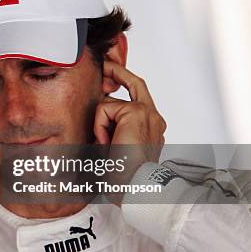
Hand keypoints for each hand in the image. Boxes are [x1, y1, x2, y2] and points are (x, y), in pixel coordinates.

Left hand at [93, 61, 166, 203]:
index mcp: (151, 127)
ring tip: (105, 146)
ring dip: (100, 124)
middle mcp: (154, 117)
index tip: (111, 72)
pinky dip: (98, 125)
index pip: (139, 96)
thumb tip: (96, 115)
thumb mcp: (115, 148)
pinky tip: (105, 143)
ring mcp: (148, 113)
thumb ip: (112, 129)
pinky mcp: (137, 112)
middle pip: (135, 82)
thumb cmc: (123, 176)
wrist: (134, 186)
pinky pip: (104, 109)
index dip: (125, 81)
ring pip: (110, 104)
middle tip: (104, 64)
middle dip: (117, 70)